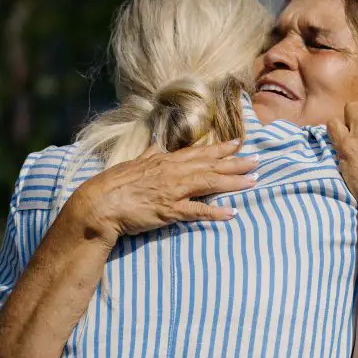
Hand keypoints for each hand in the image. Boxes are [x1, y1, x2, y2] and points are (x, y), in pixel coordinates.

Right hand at [63, 139, 257, 245]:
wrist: (99, 204)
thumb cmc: (113, 185)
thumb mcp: (133, 164)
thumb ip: (149, 155)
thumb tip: (156, 145)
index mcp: (164, 161)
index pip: (198, 152)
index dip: (220, 149)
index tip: (238, 144)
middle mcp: (172, 173)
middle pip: (210, 166)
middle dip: (236, 163)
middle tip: (258, 161)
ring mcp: (172, 191)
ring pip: (209, 184)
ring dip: (233, 183)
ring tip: (254, 181)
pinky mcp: (169, 211)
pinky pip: (197, 211)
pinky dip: (215, 212)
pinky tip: (232, 212)